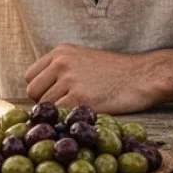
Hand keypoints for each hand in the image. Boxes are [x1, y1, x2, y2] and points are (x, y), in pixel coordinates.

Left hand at [24, 44, 160, 113]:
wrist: (142, 76)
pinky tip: (83, 115)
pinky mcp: (80, 97)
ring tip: (78, 109)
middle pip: (33, 91)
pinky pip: (59, 115)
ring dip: (57, 113)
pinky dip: (67, 120)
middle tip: (65, 106)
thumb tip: (39, 90)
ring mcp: (70, 79)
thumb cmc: (115, 72)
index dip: (40, 90)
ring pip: (44, 106)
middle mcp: (61, 62)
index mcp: (61, 52)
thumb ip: (61, 69)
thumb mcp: (83, 59)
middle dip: (45, 103)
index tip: (54, 97)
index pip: (30, 76)